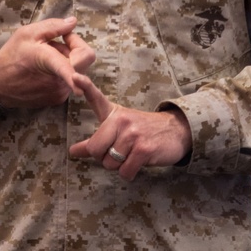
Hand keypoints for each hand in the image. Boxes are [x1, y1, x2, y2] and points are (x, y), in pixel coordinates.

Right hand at [0, 16, 94, 116]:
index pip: (74, 66)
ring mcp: (59, 92)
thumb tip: (73, 22)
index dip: (81, 62)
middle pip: (82, 61)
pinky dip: (61, 72)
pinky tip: (44, 70)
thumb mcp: (27, 33)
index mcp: (49, 61)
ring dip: (65, 60)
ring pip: (76, 70)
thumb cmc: (11, 57)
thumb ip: (53, 26)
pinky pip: (68, 80)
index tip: (82, 84)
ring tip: (44, 58)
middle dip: (72, 48)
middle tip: (54, 43)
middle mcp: (57, 81)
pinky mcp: (58, 98)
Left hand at [69, 78, 191, 180]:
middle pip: (95, 150)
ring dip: (119, 166)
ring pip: (111, 164)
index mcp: (114, 114)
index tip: (75, 76)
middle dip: (104, 158)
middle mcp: (122, 121)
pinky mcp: (144, 149)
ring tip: (132, 155)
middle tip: (119, 152)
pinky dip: (129, 173)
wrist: (177, 131)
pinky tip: (139, 162)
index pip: (96, 98)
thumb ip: (96, 140)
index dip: (85, 86)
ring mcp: (133, 134)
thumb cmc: (143, 131)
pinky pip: (125, 172)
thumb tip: (72, 151)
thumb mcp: (119, 128)